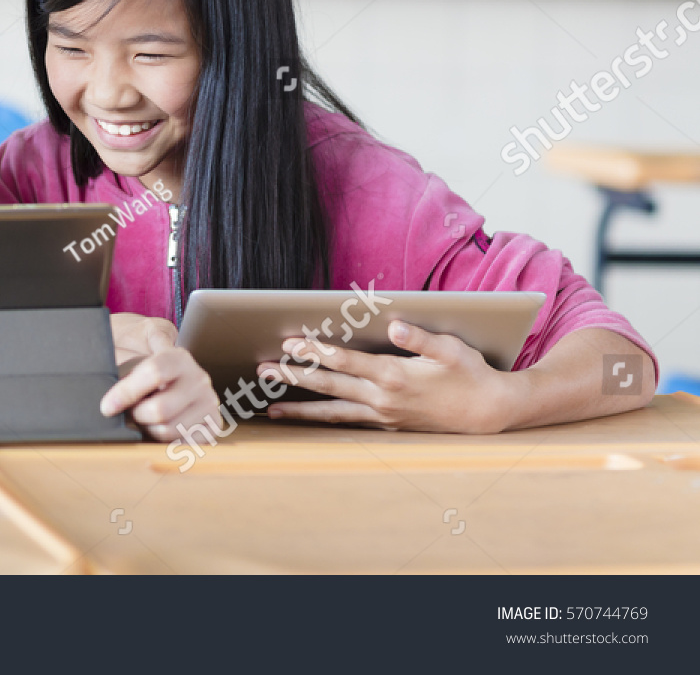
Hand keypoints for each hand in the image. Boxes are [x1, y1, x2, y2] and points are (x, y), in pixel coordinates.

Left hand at [100, 313, 221, 440]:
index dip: (126, 392)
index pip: (154, 373)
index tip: (107, 407)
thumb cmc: (145, 368)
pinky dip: (163, 443)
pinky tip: (158, 430)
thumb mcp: (134, 355)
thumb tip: (109, 400)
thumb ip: (124, 371)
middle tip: (129, 413)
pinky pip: (181, 446)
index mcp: (179, 357)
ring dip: (148, 430)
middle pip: (160, 409)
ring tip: (144, 420)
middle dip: (136, 416)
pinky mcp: (212, 427)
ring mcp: (209, 404)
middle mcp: (199, 379)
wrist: (173, 375)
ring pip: (168, 431)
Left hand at [259, 319, 513, 432]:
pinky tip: (304, 419)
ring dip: (300, 409)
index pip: (345, 362)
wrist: (489, 413)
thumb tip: (395, 327)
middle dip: (294, 377)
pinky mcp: (386, 425)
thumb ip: (420, 338)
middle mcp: (383, 399)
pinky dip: (322, 421)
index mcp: (394, 375)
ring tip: (270, 408)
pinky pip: (347, 423)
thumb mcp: (451, 349)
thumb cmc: (470, 374)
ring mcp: (383, 416)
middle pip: (329, 386)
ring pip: (333, 412)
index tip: (289, 343)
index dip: (315, 351)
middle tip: (263, 371)